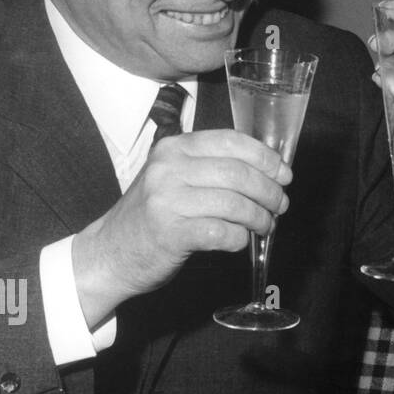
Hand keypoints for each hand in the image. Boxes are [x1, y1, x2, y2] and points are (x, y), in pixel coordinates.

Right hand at [72, 129, 292, 325]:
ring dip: (259, 218)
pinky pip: (222, 233)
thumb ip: (210, 167)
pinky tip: (240, 241)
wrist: (109, 252)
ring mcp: (167, 200)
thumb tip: (268, 171)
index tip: (284, 174)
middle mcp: (169, 168)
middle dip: (269, 191)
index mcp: (174, 148)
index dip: (266, 158)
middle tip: (280, 205)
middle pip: (239, 173)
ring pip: (235, 203)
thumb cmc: (152, 215)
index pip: (232, 142)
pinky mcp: (170, 233)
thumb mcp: (173, 178)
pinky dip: (239, 239)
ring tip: (265, 226)